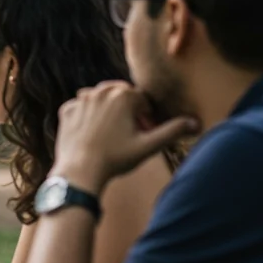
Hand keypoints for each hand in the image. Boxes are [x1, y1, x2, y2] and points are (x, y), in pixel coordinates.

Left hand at [52, 81, 195, 193]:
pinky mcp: (66, 110)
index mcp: (123, 95)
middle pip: (121, 97)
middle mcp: (100, 91)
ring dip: (107, 112)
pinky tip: (92, 135)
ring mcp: (80, 100)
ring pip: (100, 101)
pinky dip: (87, 117)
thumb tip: (196, 123)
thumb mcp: (148, 146)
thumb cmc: (115, 158)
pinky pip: (81, 108)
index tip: (143, 134)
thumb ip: (172, 131)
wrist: (80, 171)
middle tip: (128, 134)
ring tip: (111, 135)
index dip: (146, 118)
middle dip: (128, 111)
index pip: (142, 101)